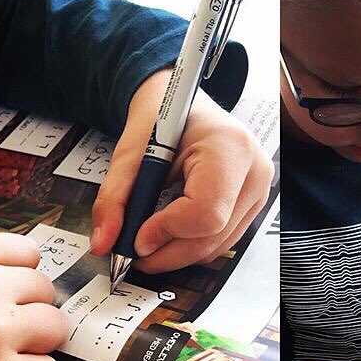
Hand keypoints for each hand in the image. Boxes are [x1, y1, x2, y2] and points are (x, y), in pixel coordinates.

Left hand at [90, 69, 273, 272]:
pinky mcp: (251, 208)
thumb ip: (114, 199)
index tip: (137, 237)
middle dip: (166, 252)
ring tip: (148, 238)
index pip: (205, 212)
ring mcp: (258, 193)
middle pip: (210, 237)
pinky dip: (188, 246)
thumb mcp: (130, 153)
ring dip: (175, 253)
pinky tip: (169, 232)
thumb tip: (103, 243)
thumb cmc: (162, 120)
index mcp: (229, 148)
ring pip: (214, 248)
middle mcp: (254, 173)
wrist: (181, 107)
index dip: (167, 231)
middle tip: (133, 251)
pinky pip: (219, 243)